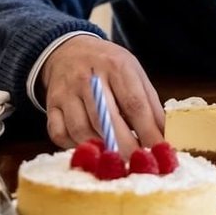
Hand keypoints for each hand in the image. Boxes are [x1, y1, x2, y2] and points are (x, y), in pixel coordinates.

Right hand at [40, 36, 163, 155]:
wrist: (69, 50)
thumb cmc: (109, 66)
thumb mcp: (136, 74)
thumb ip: (151, 104)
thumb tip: (164, 137)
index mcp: (116, 67)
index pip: (134, 104)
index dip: (147, 132)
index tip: (159, 151)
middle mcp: (88, 79)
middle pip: (106, 120)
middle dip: (125, 147)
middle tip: (138, 164)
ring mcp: (66, 92)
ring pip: (81, 130)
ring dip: (100, 149)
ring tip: (116, 158)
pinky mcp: (51, 105)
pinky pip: (59, 133)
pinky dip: (75, 146)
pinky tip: (91, 148)